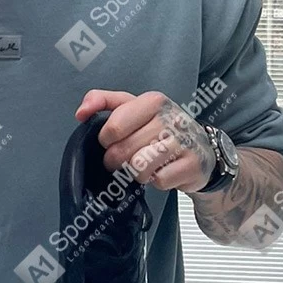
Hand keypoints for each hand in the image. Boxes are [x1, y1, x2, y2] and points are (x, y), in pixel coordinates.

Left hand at [75, 89, 215, 192]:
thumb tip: (81, 113)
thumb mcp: (131, 106)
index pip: (114, 126)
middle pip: (124, 151)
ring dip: (137, 172)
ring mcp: (185, 142)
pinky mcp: (194, 165)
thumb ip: (101, 101)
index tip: (112, 140)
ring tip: (144, 164)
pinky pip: (160, 181)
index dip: (106, 139)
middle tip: (125, 158)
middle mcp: (171, 118)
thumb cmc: (159, 127)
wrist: (201, 148)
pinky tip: (163, 171)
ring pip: (140, 168)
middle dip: (118, 160)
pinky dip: (156, 181)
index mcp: (153, 101)